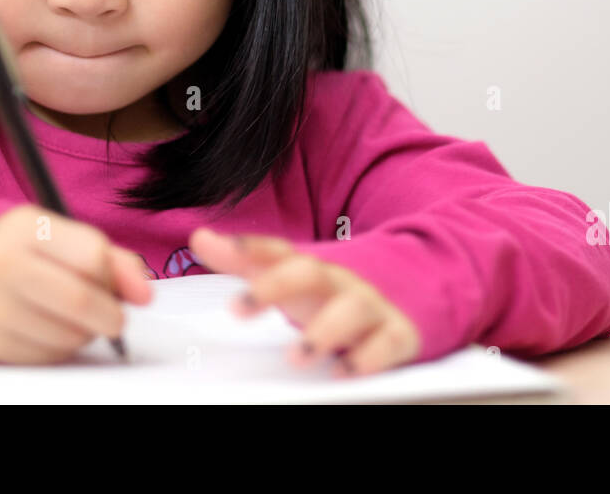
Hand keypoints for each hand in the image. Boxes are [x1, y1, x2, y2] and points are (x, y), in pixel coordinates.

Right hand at [0, 204, 152, 362]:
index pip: (91, 256)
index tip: (126, 289)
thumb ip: (109, 257)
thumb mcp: (59, 234)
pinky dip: (63, 348)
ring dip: (87, 333)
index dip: (116, 278)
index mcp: (27, 230)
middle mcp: (4, 268)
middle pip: (80, 301)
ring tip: (76, 318)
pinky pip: (48, 357)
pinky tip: (52, 329)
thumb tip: (145, 294)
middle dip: (111, 315)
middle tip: (114, 316)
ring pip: (68, 335)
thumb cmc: (20, 249)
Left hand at [188, 227, 420, 377]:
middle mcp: (337, 281)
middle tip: (237, 309)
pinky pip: (386, 343)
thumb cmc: (332, 290)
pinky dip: (367, 357)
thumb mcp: (290, 274)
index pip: (275, 251)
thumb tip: (199, 238)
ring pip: (351, 310)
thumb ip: (245, 260)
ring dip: (324, 332)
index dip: (247, 247)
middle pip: (308, 273)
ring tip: (296, 356)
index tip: (216, 247)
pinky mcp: (395, 333)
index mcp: (309, 267)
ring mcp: (368, 306)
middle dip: (274, 286)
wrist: (410, 288)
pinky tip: (344, 371)